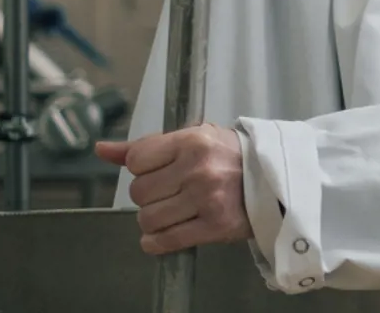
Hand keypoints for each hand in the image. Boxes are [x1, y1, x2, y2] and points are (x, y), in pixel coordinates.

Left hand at [95, 125, 251, 254]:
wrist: (277, 178)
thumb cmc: (231, 156)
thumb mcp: (194, 138)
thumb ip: (147, 145)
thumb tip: (101, 149)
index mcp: (193, 140)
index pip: (137, 160)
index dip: (143, 168)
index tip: (160, 171)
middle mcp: (199, 169)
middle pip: (139, 192)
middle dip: (149, 196)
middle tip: (170, 192)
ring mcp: (208, 199)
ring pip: (148, 218)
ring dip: (154, 219)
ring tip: (173, 211)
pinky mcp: (216, 226)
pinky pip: (166, 241)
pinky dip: (157, 242)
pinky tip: (165, 234)